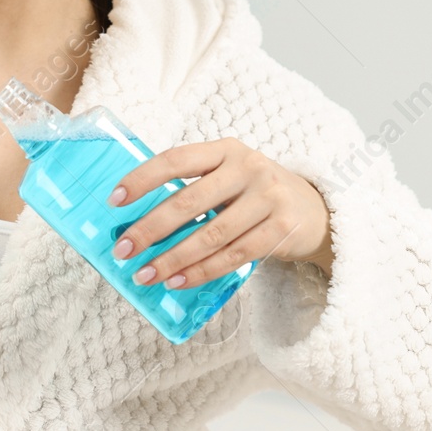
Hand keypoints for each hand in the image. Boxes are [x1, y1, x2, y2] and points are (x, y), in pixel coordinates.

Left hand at [106, 139, 333, 289]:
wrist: (316, 210)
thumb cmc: (255, 195)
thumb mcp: (230, 177)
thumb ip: (194, 189)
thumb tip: (139, 222)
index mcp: (226, 150)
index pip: (176, 159)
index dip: (143, 178)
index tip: (115, 200)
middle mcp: (248, 168)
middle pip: (189, 202)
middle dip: (150, 229)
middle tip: (123, 250)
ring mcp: (268, 198)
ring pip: (210, 235)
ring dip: (172, 258)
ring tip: (145, 274)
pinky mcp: (282, 228)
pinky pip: (233, 256)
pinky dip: (201, 271)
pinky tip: (177, 281)